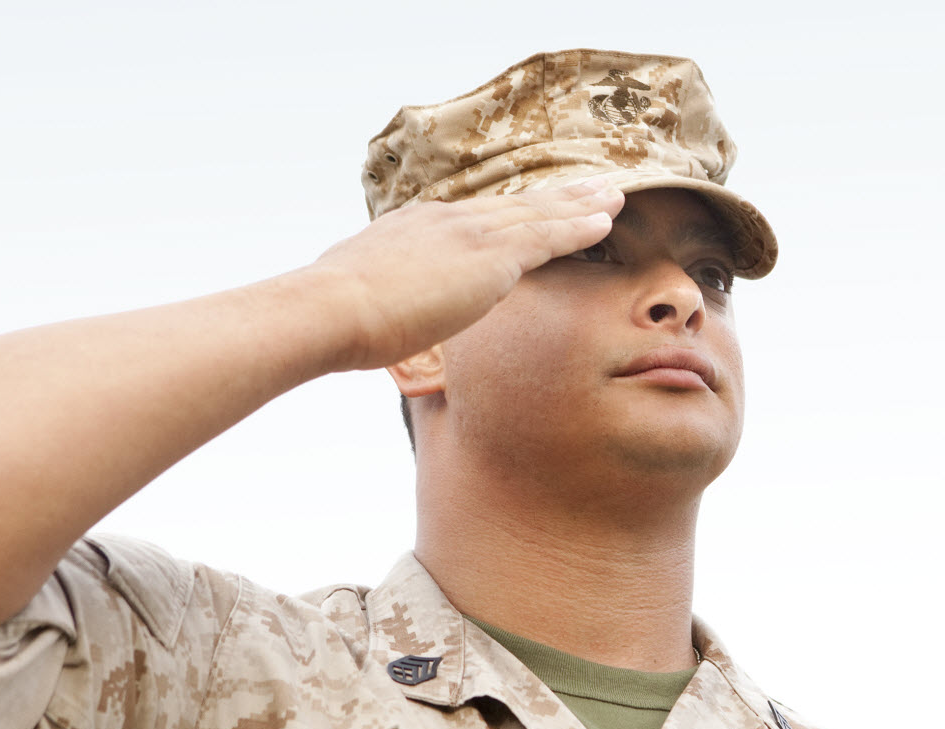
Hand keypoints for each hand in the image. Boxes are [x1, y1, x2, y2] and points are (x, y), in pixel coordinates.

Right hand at [311, 179, 624, 371]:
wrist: (332, 308)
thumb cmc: (334, 318)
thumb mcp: (359, 301)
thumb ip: (382, 304)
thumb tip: (379, 323)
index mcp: (414, 228)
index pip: (471, 220)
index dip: (508, 214)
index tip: (530, 209)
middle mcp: (446, 219)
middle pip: (512, 205)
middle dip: (553, 199)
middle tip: (588, 188)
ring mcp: (470, 233)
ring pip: (538, 213)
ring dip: (578, 205)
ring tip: (612, 197)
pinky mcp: (490, 255)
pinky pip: (547, 236)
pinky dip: (579, 227)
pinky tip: (605, 220)